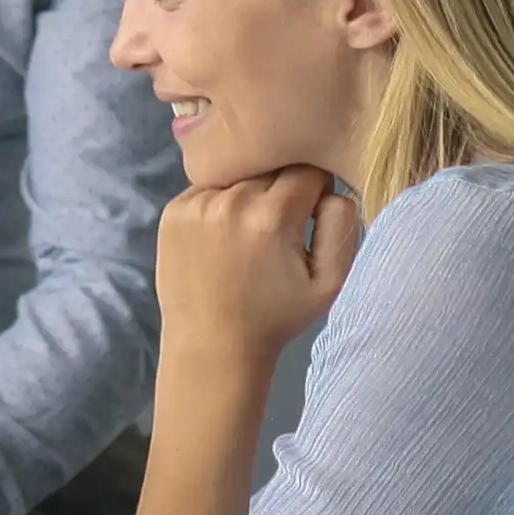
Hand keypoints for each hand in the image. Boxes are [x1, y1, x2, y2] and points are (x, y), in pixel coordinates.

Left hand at [154, 164, 366, 368]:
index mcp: (272, 216)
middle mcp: (230, 201)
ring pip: (238, 175)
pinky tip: (222, 238)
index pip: (307, 170)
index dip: (315, 189)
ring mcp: (196, 204)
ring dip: (248, 194)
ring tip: (248, 235)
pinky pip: (208, 189)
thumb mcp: (329, 284)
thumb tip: (333, 188)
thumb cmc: (276, 318)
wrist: (212, 347)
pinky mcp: (172, 212)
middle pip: (270, 168)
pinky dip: (219, 203)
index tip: (309, 214)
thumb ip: (341, 227)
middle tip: (278, 228)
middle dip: (281, 190)